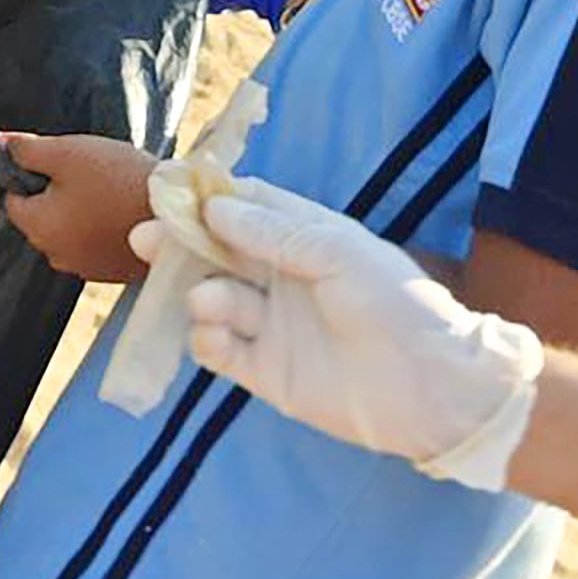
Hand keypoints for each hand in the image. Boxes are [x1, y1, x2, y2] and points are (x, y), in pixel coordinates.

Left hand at [1, 133, 157, 281]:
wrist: (172, 213)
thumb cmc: (117, 177)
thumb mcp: (67, 152)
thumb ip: (28, 149)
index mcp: (38, 227)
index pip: (12, 199)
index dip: (29, 175)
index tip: (56, 161)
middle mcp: (54, 255)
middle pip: (40, 216)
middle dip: (55, 193)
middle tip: (87, 171)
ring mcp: (83, 267)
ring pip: (66, 230)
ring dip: (77, 211)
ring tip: (108, 188)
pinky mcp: (109, 271)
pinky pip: (90, 244)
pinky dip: (98, 228)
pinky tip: (119, 209)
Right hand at [167, 180, 541, 480]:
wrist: (432, 389)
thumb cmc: (395, 304)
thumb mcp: (338, 252)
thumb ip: (275, 231)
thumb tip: (215, 207)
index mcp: (304, 235)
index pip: (246, 204)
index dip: (207, 196)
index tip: (167, 188)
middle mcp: (281, 274)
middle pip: (217, 250)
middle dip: (181, 243)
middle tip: (145, 239)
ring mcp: (271, 323)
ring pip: (212, 297)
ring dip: (199, 293)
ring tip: (207, 301)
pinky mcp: (266, 372)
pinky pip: (220, 348)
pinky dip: (206, 338)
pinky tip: (213, 335)